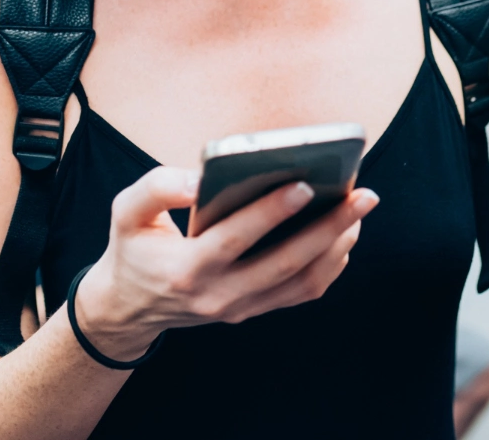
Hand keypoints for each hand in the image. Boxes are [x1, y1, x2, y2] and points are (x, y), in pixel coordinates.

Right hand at [74, 167, 378, 359]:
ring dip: (337, 246)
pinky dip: (330, 264)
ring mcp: (239, 308)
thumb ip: (158, 188)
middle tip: (363, 195)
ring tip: (359, 209)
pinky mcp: (254, 309)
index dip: (270, 213)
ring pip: (301, 283)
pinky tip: (344, 231)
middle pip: (284, 263)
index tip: (304, 185)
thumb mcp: (126, 212)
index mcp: (185, 268)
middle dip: (328, 228)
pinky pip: (302, 292)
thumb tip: (201, 179)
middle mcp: (217, 294)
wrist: (129, 308)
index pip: (234, 239)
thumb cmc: (134, 247)